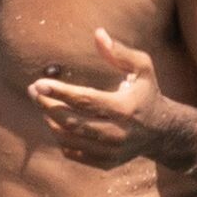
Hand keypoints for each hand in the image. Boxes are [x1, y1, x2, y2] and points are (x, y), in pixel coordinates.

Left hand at [28, 29, 167, 167]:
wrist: (163, 131)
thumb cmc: (147, 93)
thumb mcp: (143, 68)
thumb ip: (121, 52)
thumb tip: (98, 33)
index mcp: (124, 109)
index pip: (85, 101)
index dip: (59, 92)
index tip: (38, 84)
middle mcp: (117, 133)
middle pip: (71, 122)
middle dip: (47, 106)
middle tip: (33, 91)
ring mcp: (111, 152)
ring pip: (69, 140)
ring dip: (51, 122)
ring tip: (44, 106)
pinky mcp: (106, 163)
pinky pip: (74, 153)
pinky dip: (61, 138)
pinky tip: (57, 123)